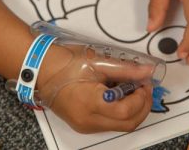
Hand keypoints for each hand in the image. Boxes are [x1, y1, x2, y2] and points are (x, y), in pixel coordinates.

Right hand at [37, 45, 152, 132]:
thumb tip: (148, 71)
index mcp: (90, 104)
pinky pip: (108, 123)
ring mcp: (84, 125)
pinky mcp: (82, 124)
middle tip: (144, 87)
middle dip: (142, 107)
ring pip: (119, 126)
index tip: (145, 83)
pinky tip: (119, 95)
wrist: (41, 68)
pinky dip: (120, 112)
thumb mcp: (98, 62)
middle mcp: (88, 121)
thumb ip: (126, 69)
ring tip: (132, 89)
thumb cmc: (66, 62)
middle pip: (127, 125)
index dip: (142, 98)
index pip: (126, 111)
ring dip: (132, 110)